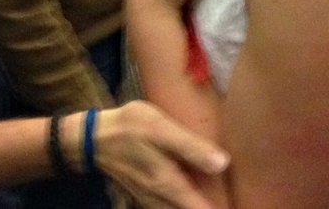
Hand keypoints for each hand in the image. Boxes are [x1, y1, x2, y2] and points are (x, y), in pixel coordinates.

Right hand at [96, 100, 228, 208]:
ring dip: (194, 207)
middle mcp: (160, 200)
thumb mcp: (161, 129)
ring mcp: (150, 200)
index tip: (236, 208)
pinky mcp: (143, 195)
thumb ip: (190, 147)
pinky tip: (186, 199)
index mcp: (169, 185)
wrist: (92, 138)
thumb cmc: (130, 129)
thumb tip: (223, 164)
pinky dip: (178, 207)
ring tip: (214, 203)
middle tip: (230, 204)